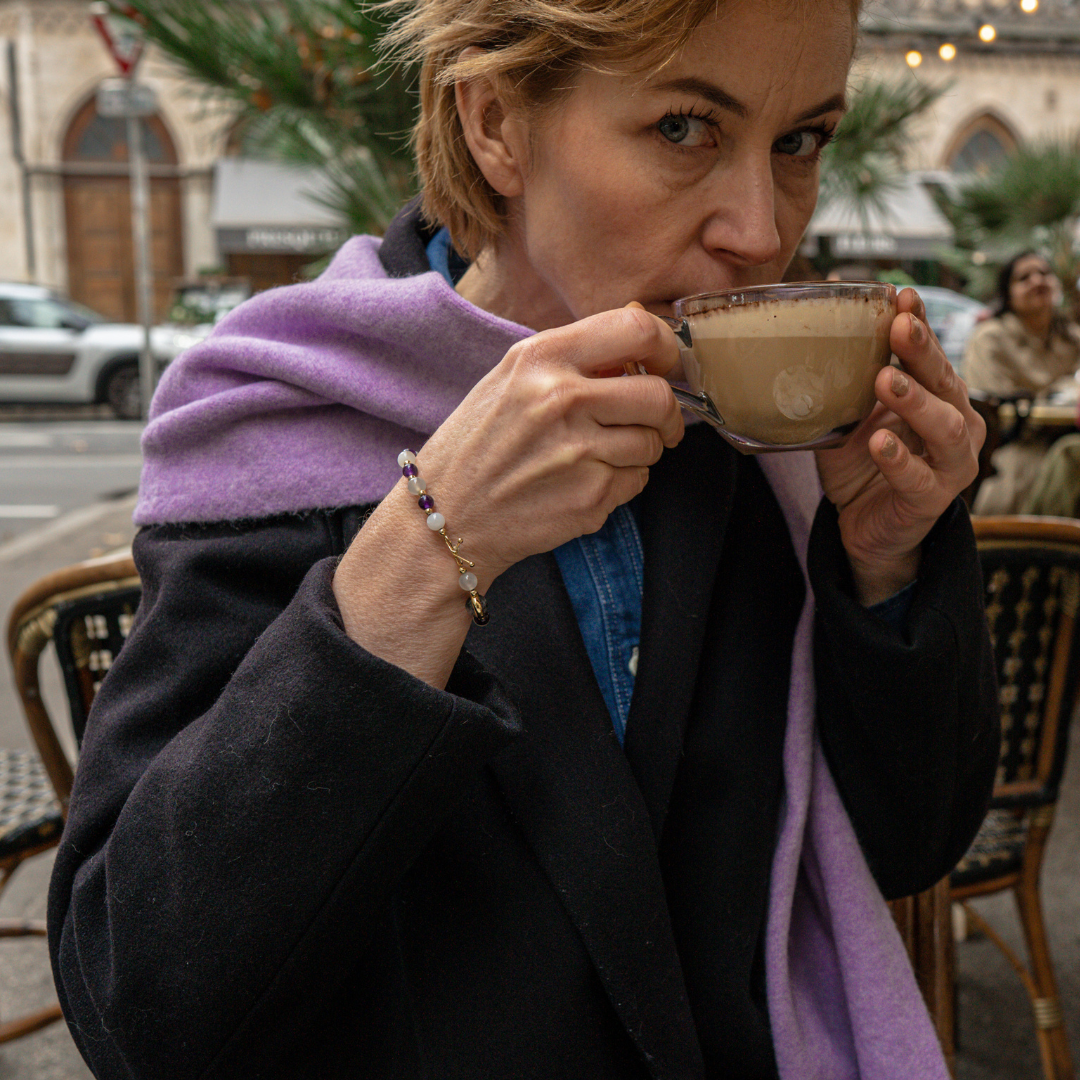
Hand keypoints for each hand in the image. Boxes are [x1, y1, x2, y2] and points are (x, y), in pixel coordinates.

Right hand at [415, 305, 684, 585]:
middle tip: (657, 423)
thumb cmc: (478, 446)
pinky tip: (583, 483)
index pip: (636, 330)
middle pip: (659, 396)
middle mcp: (561, 399)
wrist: (445, 517)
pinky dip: (622, 482)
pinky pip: (638, 481)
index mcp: (541, 357)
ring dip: (640, 450)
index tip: (667, 364)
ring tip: (600, 456)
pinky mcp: (590, 498)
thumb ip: (572, 359)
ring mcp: (578, 452)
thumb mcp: (510, 380)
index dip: (665, 347)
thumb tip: (642, 344)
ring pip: (653, 444)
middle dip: (667, 414)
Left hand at [815, 287, 985, 604]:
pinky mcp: (932, 499)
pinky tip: (878, 442)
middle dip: (922, 352)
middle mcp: (956, 423)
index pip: (931, 354)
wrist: (863, 524)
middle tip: (899, 327)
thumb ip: (845, 381)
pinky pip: (918, 477)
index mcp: (938, 396)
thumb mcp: (852, 415)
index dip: (920, 323)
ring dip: (915, 401)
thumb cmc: (862, 461)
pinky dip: (898, 459)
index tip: (902, 295)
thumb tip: (812, 332)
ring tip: (884, 380)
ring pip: (945, 427)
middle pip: (944, 382)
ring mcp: (951, 463)